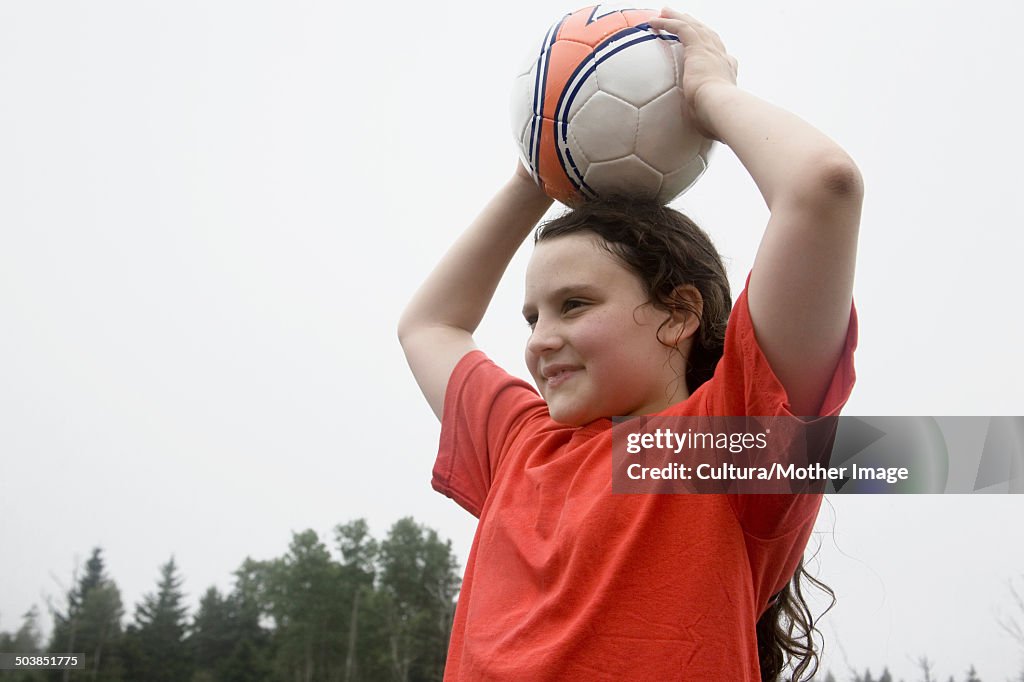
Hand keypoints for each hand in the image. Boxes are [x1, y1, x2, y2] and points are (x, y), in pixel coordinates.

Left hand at [647, 9, 738, 139]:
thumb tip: (704, 136)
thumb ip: (706, 123)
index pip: (722, 58)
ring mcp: (711, 51)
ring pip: (693, 26)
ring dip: (678, 17)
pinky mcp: (698, 48)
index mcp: (727, 74)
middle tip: (683, 20)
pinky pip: (680, 28)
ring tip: (664, 12)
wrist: (722, 109)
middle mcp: (722, 58)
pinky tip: (653, 22)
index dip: (714, 52)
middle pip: (707, 35)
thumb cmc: (718, 122)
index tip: (708, 52)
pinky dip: (667, 22)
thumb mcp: (712, 121)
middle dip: (694, 26)